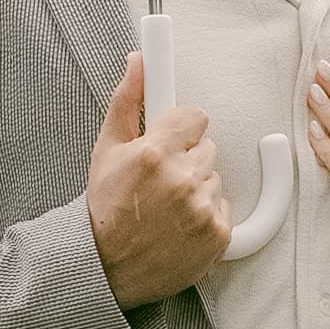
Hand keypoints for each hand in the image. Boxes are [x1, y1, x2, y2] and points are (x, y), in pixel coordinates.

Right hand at [87, 51, 230, 303]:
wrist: (107, 267)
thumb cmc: (105, 209)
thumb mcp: (106, 150)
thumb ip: (126, 101)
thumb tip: (140, 61)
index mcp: (155, 153)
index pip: (196, 116)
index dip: (181, 129)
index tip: (170, 140)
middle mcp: (182, 179)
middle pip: (207, 148)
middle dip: (187, 159)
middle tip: (160, 180)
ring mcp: (202, 209)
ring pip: (214, 178)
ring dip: (197, 187)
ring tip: (166, 206)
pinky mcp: (218, 235)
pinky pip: (224, 208)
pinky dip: (207, 215)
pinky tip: (179, 224)